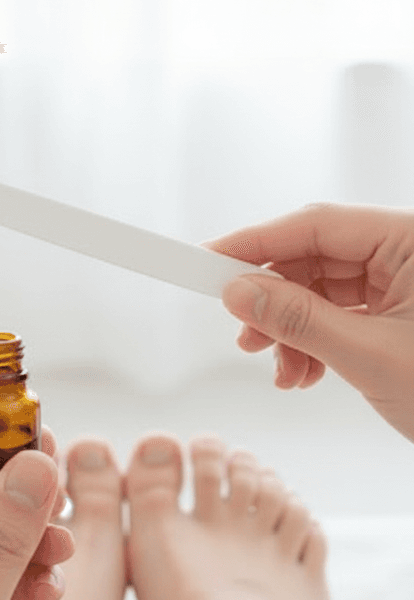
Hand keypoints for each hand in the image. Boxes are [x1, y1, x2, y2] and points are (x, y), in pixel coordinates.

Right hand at [206, 203, 413, 441]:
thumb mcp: (371, 356)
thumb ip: (298, 319)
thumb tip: (236, 291)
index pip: (318, 224)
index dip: (256, 242)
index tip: (206, 259)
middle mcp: (411, 254)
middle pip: (317, 257)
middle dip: (273, 299)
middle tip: (241, 333)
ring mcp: (409, 285)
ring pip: (325, 291)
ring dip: (291, 330)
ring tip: (280, 369)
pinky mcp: (404, 315)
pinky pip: (343, 315)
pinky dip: (314, 344)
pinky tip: (304, 374)